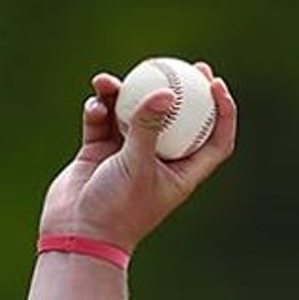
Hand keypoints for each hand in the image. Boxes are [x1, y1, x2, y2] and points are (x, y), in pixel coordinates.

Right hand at [37, 66, 240, 250]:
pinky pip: (102, 121)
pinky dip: (97, 110)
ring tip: (108, 82)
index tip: (215, 84)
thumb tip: (166, 92)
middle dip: (182, 90)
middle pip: (178, 120)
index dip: (222, 112)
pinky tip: (92, 104)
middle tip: (182, 65)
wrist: (77, 234)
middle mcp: (158, 162)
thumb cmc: (116, 210)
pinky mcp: (99, 152)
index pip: (213, 140)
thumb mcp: (136, 166)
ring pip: (132, 114)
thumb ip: (148, 127)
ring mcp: (127, 155)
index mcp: (181, 173)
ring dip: (123, 94)